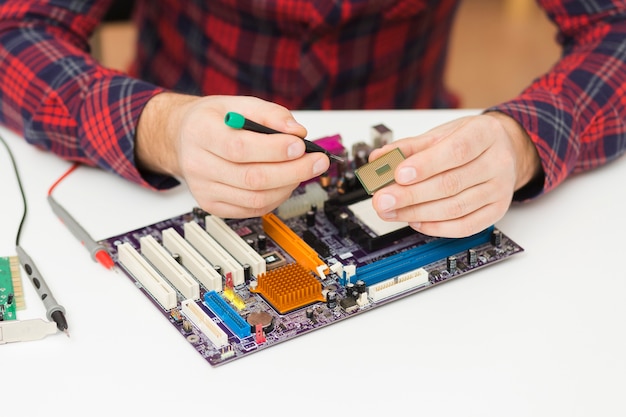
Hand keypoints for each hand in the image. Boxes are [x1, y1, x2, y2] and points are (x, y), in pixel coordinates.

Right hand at [136, 93, 329, 217]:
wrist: (183, 139)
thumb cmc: (212, 121)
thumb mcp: (238, 103)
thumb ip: (270, 114)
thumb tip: (298, 132)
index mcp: (201, 133)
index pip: (240, 147)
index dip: (274, 150)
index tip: (301, 145)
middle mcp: (198, 165)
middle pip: (252, 178)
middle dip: (292, 171)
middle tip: (317, 161)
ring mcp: (204, 190)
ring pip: (255, 198)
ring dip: (288, 186)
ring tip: (304, 170)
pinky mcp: (213, 206)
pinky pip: (252, 209)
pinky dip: (276, 198)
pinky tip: (286, 183)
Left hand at [369, 112, 541, 237]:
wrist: (503, 149)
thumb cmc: (470, 140)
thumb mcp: (442, 133)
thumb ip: (409, 146)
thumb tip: (379, 158)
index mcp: (484, 134)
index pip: (456, 151)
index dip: (426, 165)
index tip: (398, 174)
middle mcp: (497, 162)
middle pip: (451, 184)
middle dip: (411, 195)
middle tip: (383, 199)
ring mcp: (500, 190)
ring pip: (455, 208)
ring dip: (417, 213)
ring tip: (391, 211)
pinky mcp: (497, 211)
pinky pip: (465, 227)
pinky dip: (436, 227)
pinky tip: (415, 221)